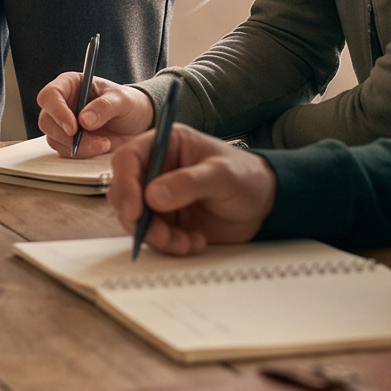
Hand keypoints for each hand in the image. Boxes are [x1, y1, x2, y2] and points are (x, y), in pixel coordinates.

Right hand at [34, 72, 153, 156]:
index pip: (50, 95)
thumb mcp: (123, 100)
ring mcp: (64, 124)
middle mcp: (63, 104)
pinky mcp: (69, 141)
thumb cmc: (129, 104)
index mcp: (70, 85)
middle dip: (68, 136)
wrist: (138, 125)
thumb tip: (84, 119)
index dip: (57, 112)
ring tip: (104, 143)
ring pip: (54, 139)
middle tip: (93, 141)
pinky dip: (81, 153)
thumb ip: (105, 106)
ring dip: (78, 146)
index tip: (73, 127)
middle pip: (46, 120)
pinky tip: (99, 147)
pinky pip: (65, 151)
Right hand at [104, 126, 276, 255]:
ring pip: (136, 219)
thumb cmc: (247, 177)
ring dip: (155, 236)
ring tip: (184, 242)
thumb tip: (153, 195)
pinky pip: (154, 236)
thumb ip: (188, 183)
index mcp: (165, 145)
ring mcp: (159, 197)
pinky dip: (169, 245)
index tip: (135, 210)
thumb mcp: (222, 175)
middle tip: (159, 234)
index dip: (125, 184)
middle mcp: (156, 170)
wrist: (265, 205)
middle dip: (137, 218)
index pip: (129, 159)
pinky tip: (194, 242)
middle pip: (124, 192)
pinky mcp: (167, 221)